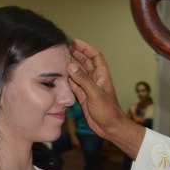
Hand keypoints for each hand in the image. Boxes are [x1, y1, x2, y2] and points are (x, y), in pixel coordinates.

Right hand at [68, 40, 144, 158]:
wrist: (110, 127)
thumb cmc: (108, 111)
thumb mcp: (95, 94)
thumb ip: (83, 80)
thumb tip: (71, 66)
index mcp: (102, 75)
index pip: (95, 56)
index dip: (86, 48)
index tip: (75, 42)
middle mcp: (95, 80)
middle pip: (85, 62)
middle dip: (76, 54)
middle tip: (63, 47)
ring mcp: (89, 88)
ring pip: (79, 73)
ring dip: (71, 66)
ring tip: (59, 58)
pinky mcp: (84, 96)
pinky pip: (74, 85)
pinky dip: (68, 79)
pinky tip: (60, 75)